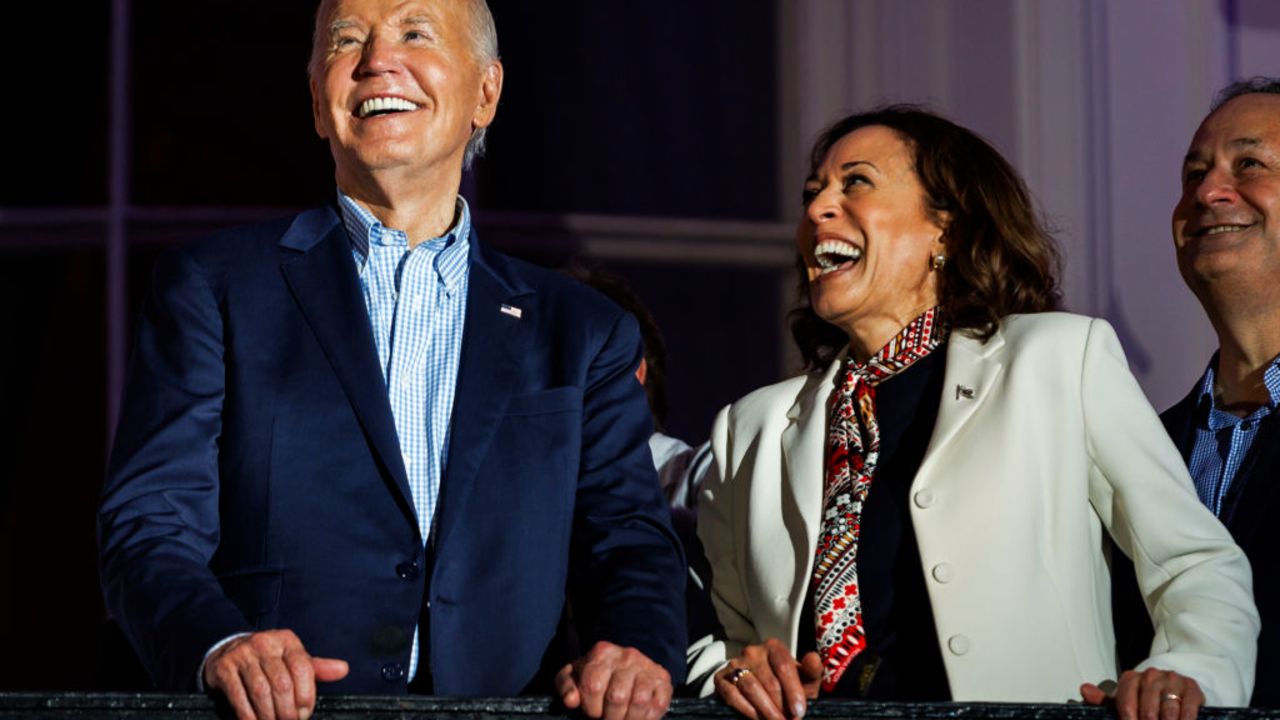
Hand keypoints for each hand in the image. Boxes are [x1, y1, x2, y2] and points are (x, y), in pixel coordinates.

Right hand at [204, 629, 348, 719]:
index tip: (305, 713)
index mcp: (287, 641)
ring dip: (269, 715)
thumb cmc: (267, 658)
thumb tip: (343, 670)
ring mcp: (243, 654)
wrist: (228, 648)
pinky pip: (239, 696)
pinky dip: (248, 715)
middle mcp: (265, 644)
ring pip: (261, 692)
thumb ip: (317, 668)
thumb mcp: (292, 658)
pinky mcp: (224, 667)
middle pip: (282, 683)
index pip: (303, 668)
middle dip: (288, 710)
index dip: (307, 695)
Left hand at [555, 640, 671, 719]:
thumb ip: (566, 686)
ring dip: (629, 719)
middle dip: (610, 717)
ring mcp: (647, 666)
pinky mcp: (663, 679)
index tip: (593, 712)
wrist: (627, 666)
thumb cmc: (597, 675)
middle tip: (609, 719)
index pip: (593, 686)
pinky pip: (658, 704)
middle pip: (617, 697)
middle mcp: (627, 656)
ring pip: (639, 701)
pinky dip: (647, 718)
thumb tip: (571, 701)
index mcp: (602, 653)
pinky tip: (638, 717)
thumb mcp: (575, 675)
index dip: (591, 708)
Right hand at [713, 638, 821, 719]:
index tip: (799, 711)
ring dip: (766, 711)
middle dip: (781, 706)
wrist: (760, 690)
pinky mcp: (721, 678)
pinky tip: (758, 719)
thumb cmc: (786, 685)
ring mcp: (735, 664)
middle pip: (769, 681)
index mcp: (774, 647)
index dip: (793, 691)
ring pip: (751, 688)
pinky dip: (747, 710)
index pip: (784, 666)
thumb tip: (813, 658)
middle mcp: (753, 651)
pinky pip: (733, 695)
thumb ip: (811, 672)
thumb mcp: (803, 680)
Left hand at [1081, 668, 1204, 719]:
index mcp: (1131, 678)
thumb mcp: (1123, 700)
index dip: (1129, 719)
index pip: (1126, 703)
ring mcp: (1172, 679)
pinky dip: (1185, 719)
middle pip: (1148, 710)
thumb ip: (1104, 700)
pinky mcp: (1191, 687)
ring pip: (1168, 710)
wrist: (1172, 689)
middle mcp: (1151, 675)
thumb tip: (1085, 690)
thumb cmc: (1144, 698)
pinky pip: (1188, 707)